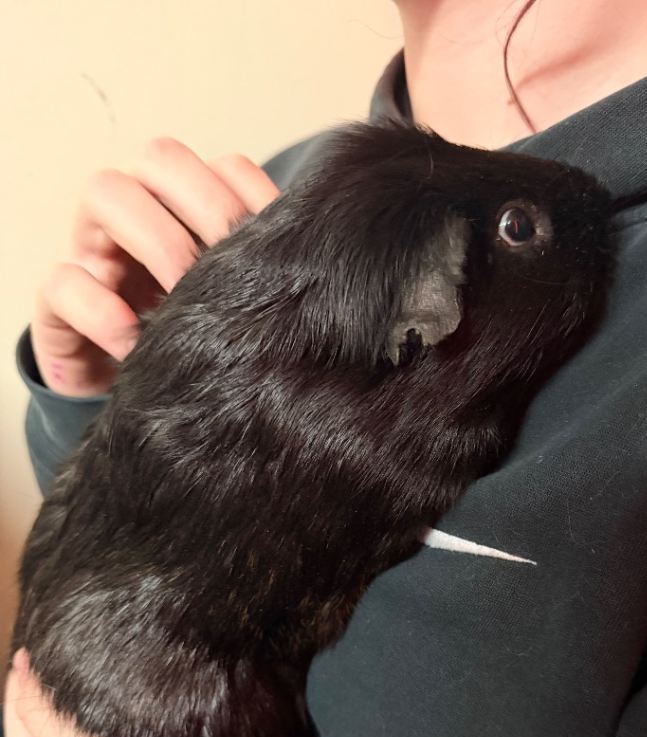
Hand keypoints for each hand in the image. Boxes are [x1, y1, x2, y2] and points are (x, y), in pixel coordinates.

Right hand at [31, 137, 279, 396]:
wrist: (150, 403)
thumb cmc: (201, 346)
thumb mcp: (237, 311)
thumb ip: (266, 280)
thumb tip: (321, 267)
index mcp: (193, 211)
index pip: (223, 166)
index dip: (252, 199)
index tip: (279, 253)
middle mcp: (142, 212)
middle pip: (162, 158)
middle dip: (205, 207)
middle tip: (230, 271)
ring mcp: (95, 249)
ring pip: (105, 191)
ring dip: (156, 240)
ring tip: (183, 298)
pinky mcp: (60, 301)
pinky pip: (64, 280)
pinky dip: (101, 309)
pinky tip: (135, 343)